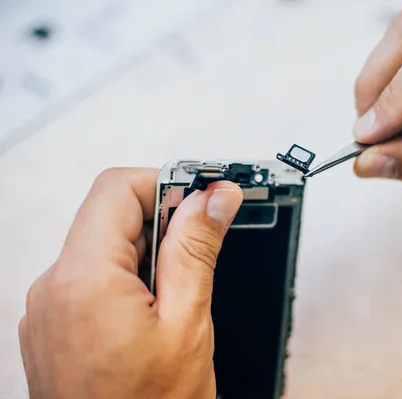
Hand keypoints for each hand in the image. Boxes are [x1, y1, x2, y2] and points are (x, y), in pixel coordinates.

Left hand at [18, 168, 242, 398]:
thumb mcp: (187, 323)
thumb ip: (197, 250)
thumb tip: (215, 199)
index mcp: (84, 280)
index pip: (118, 189)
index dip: (166, 183)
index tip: (203, 197)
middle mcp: (53, 287)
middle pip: (108, 213)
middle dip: (161, 218)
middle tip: (202, 241)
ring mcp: (47, 307)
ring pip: (101, 243)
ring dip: (146, 248)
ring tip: (178, 287)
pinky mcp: (52, 322)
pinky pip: (89, 274)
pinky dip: (126, 273)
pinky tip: (152, 304)